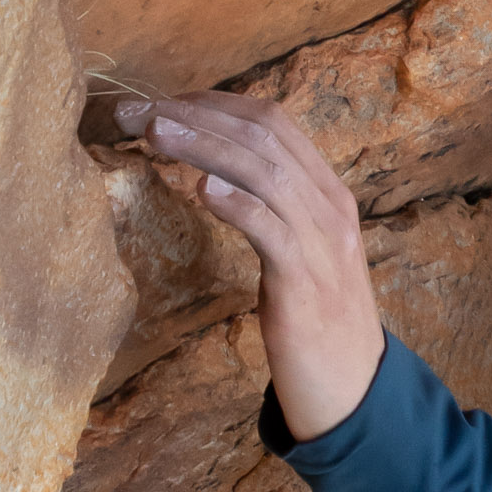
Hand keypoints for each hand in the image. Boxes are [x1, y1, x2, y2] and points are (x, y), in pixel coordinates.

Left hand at [115, 91, 383, 441]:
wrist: (353, 389)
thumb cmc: (316, 320)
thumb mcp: (298, 251)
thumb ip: (271, 210)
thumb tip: (213, 174)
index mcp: (328, 193)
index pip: (273, 123)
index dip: (214, 104)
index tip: (162, 102)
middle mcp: (330, 208)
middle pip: (263, 137)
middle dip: (197, 116)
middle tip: (137, 112)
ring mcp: (322, 243)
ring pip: (264, 173)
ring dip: (205, 147)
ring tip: (156, 134)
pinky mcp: (305, 283)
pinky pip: (272, 230)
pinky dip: (237, 203)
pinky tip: (200, 189)